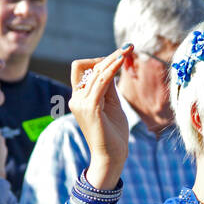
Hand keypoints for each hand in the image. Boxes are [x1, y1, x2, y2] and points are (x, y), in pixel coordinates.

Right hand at [69, 47, 131, 187]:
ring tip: (127, 51)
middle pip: (88, 66)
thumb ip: (109, 87)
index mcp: (79, 98)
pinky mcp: (90, 107)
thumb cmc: (114, 133)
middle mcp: (76, 98)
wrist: (112, 155)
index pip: (83, 69)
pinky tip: (121, 62)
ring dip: (112, 59)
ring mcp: (81, 103)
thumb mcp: (112, 104)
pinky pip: (101, 81)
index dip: (100, 60)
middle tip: (127, 48)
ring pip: (95, 72)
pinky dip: (111, 69)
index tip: (120, 54)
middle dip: (108, 56)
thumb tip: (112, 67)